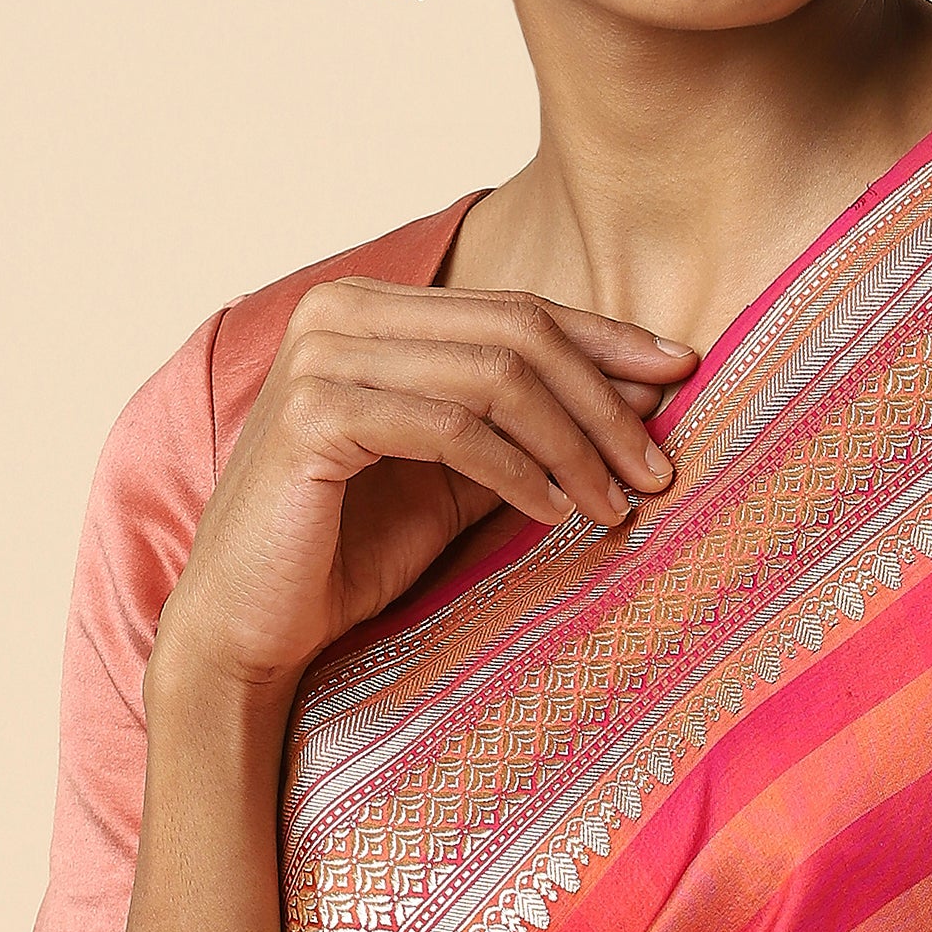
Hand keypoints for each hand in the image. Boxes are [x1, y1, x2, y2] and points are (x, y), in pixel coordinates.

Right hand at [155, 279, 700, 709]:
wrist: (252, 623)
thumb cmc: (349, 551)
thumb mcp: (456, 476)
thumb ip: (526, 427)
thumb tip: (640, 393)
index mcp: (370, 308)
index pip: (513, 308)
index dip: (605, 339)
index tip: (680, 374)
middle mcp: (339, 311)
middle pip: (516, 331)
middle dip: (603, 399)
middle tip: (657, 466)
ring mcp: (322, 356)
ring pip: (495, 376)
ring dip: (574, 443)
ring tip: (618, 503)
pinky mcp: (315, 415)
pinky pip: (453, 429)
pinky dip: (518, 471)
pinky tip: (556, 514)